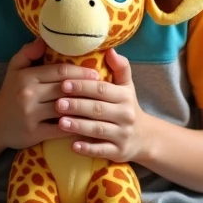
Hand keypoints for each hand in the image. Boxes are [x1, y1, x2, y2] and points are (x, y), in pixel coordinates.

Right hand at [0, 38, 100, 150]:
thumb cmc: (10, 93)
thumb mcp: (14, 69)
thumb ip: (27, 53)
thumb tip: (43, 39)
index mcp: (27, 77)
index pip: (60, 71)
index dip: (81, 71)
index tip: (96, 73)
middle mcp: (28, 94)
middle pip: (65, 89)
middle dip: (87, 88)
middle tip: (104, 89)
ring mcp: (31, 115)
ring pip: (65, 109)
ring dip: (84, 108)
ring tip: (101, 106)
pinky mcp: (34, 133)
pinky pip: (60, 130)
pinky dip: (75, 127)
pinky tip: (89, 124)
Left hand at [55, 48, 148, 162]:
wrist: (145, 138)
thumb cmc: (127, 107)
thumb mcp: (127, 87)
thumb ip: (120, 68)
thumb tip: (110, 50)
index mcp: (124, 97)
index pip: (102, 90)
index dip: (83, 86)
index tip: (64, 83)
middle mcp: (125, 115)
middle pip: (98, 109)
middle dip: (77, 106)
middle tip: (58, 103)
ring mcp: (122, 135)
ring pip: (98, 130)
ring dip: (79, 126)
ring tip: (60, 122)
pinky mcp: (119, 152)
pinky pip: (101, 150)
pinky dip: (87, 148)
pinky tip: (72, 145)